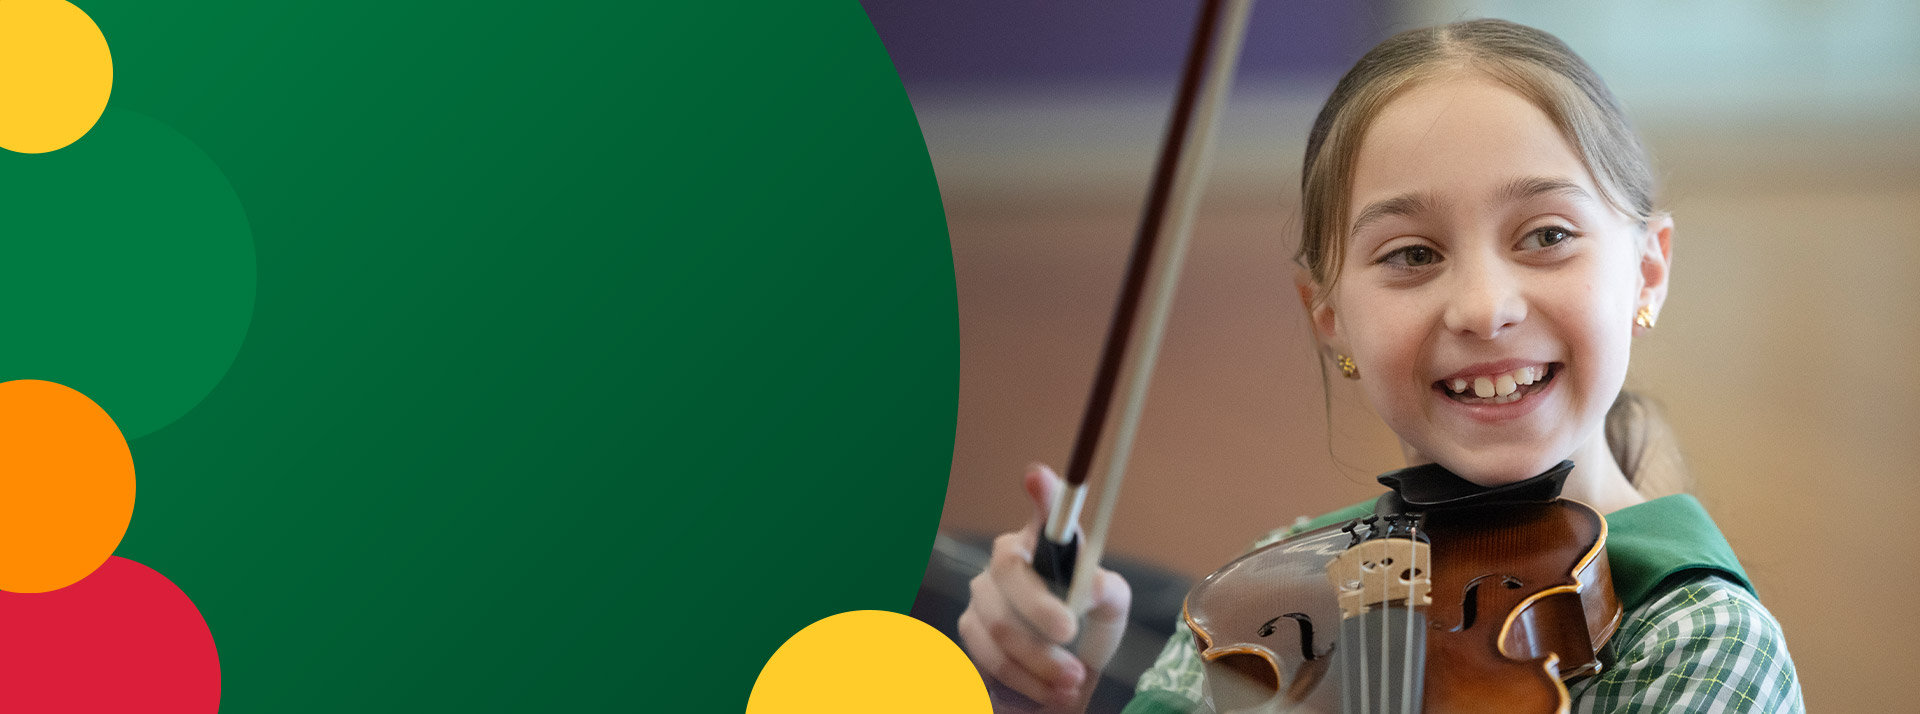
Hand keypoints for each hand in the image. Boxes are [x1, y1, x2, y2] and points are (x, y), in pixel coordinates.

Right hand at [958, 463, 1131, 711]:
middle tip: (1069, 634)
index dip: (1041, 495)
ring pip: (1000, 623)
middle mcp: (1007, 560)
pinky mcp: (970, 631)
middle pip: (1009, 571)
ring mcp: (981, 594)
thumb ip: (1105, 589)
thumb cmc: (1089, 636)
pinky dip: (1026, 680)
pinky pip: (991, 656)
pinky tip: (1052, 691)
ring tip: (1072, 679)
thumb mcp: (1111, 610)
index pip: (1043, 513)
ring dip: (1041, 659)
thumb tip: (1085, 587)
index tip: (1039, 477)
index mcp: (1045, 545)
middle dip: (1040, 607)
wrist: (1065, 683)